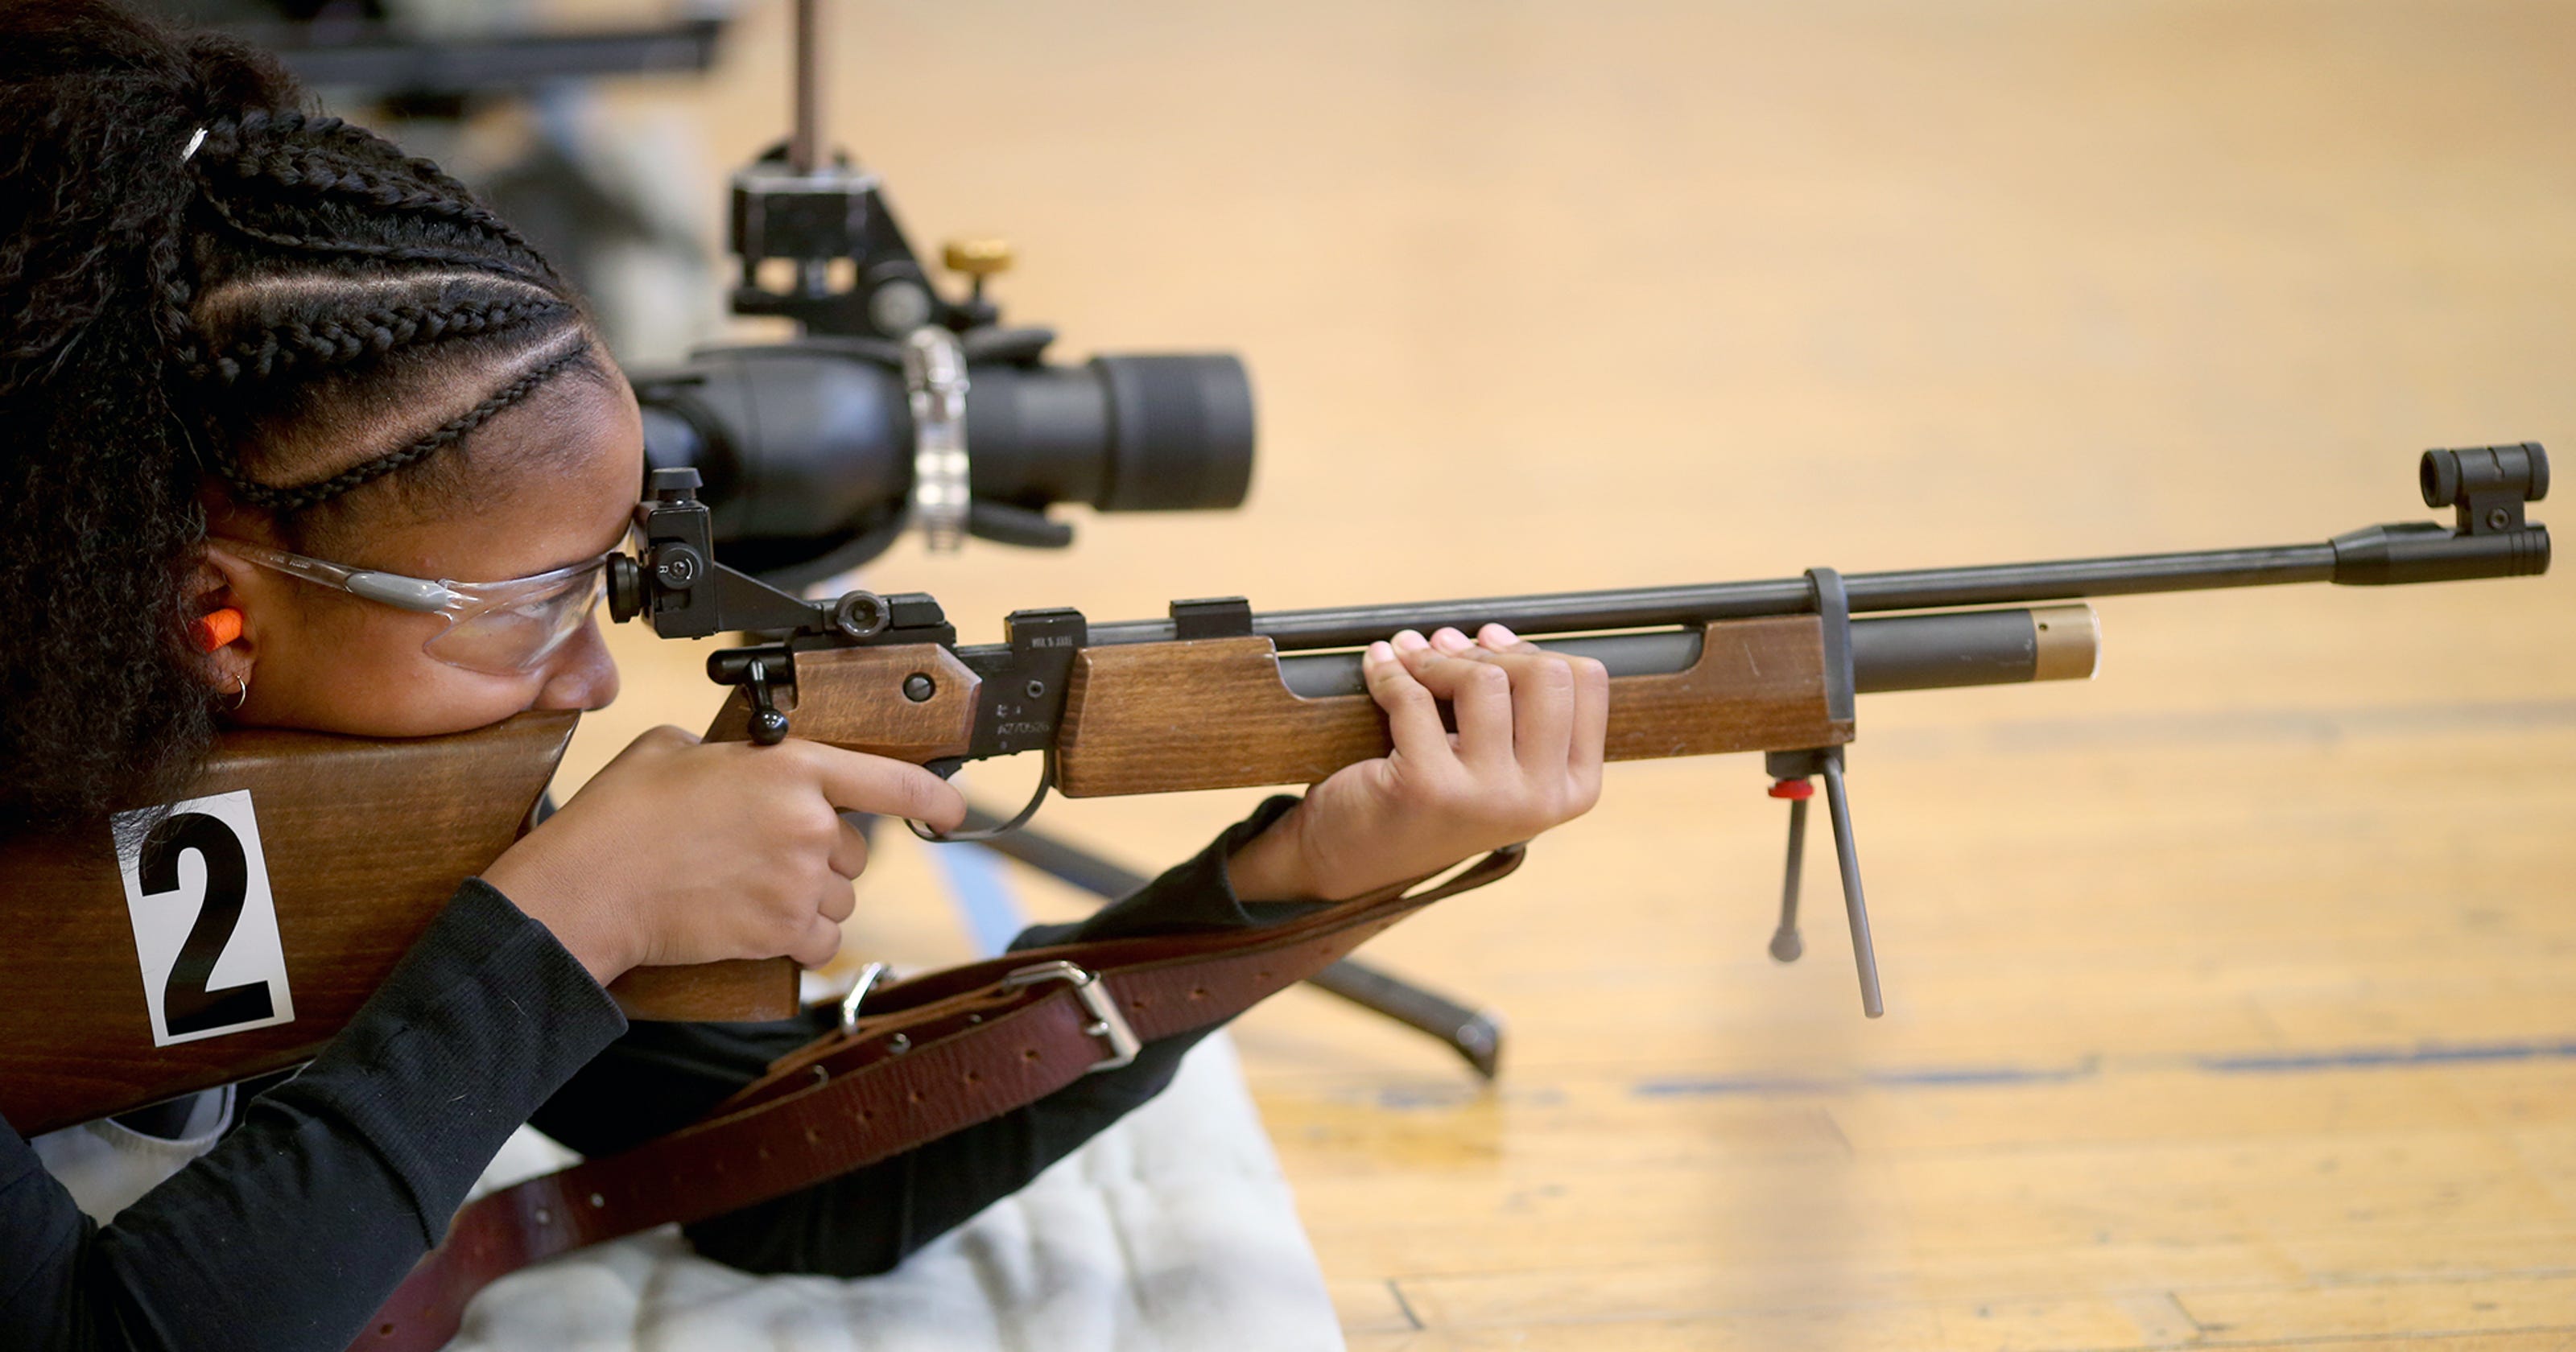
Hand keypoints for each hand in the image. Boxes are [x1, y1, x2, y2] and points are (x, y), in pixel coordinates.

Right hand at [485, 728, 967, 982]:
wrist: (593, 886)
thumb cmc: (623, 816)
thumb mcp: (677, 748)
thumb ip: (730, 754)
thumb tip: (740, 767)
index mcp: (791, 767)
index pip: (890, 781)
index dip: (934, 798)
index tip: (953, 811)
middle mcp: (808, 823)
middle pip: (853, 852)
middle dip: (819, 857)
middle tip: (761, 856)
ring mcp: (799, 880)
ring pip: (839, 897)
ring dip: (808, 899)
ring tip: (748, 891)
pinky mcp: (783, 930)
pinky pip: (822, 940)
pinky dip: (800, 939)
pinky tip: (759, 927)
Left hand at [1227, 624, 1607, 901]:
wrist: (1359, 856)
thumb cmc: (1434, 796)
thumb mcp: (1500, 760)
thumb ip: (1517, 705)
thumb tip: (1491, 633)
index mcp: (1574, 788)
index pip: (1586, 681)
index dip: (1531, 649)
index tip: (1487, 645)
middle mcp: (1542, 799)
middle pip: (1546, 674)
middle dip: (1486, 650)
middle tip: (1444, 650)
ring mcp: (1489, 797)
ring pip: (1485, 679)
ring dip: (1436, 656)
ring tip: (1409, 657)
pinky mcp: (1430, 787)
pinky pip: (1415, 695)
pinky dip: (1389, 672)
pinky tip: (1378, 667)